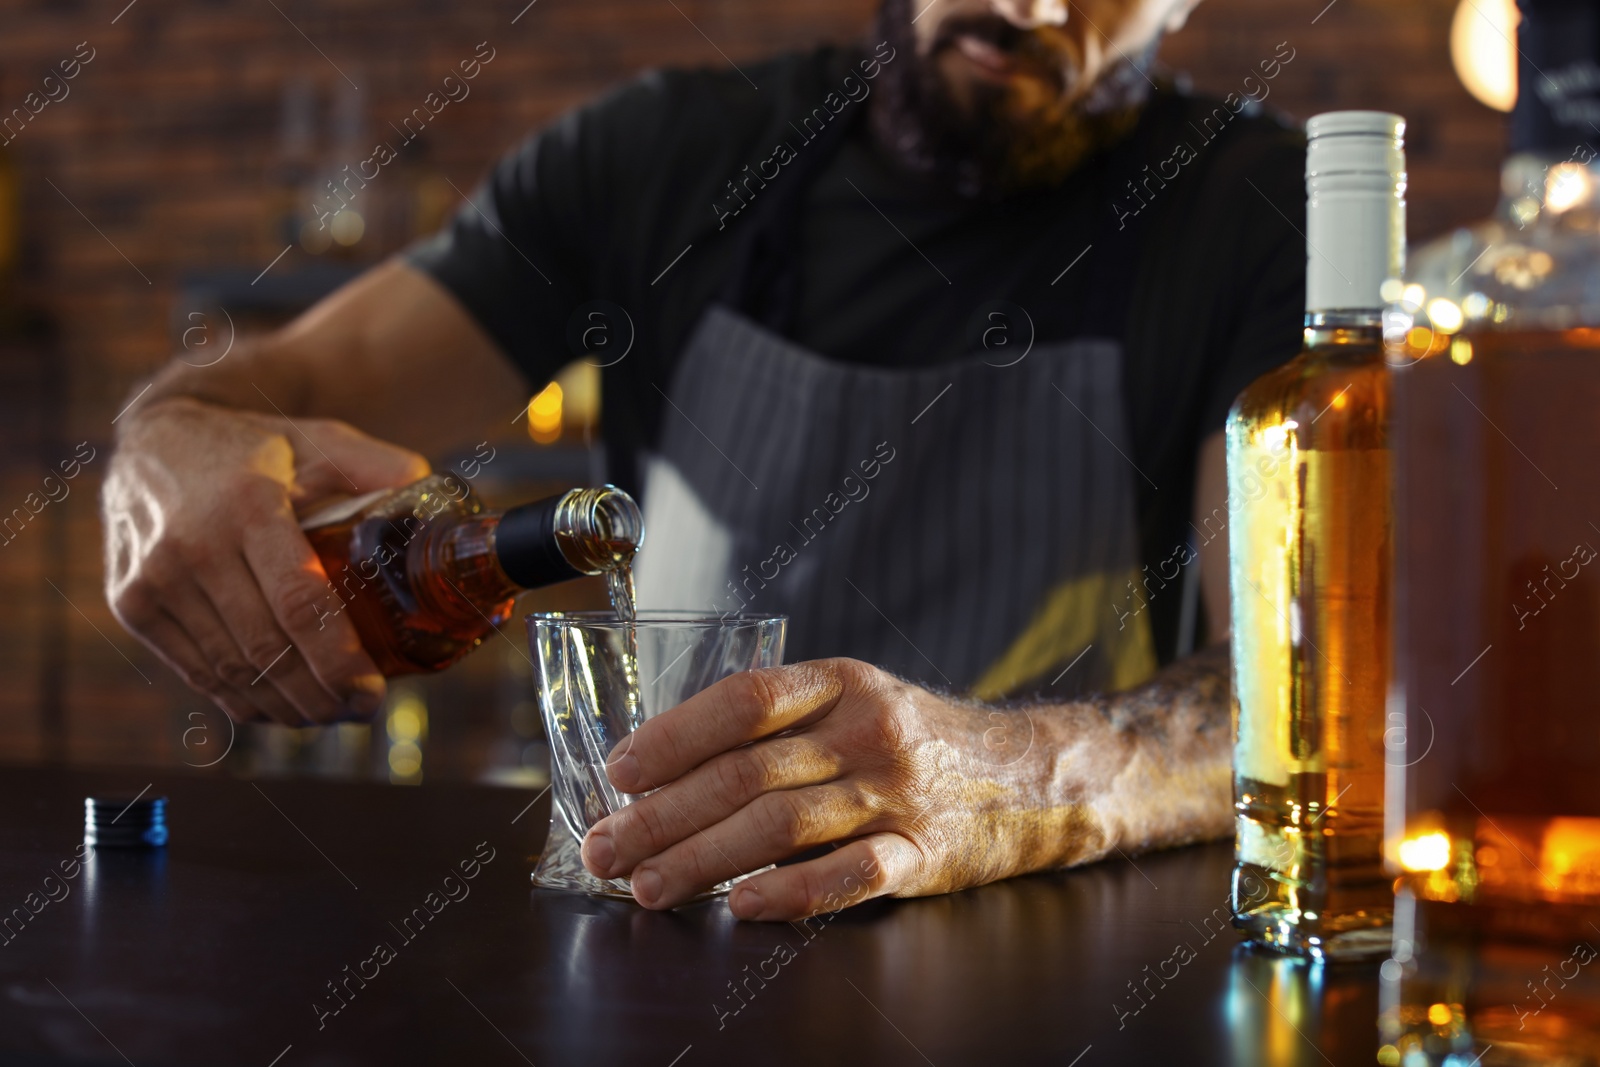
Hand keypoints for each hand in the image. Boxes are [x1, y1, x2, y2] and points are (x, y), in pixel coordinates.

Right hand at [102, 397, 429, 724]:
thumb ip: (381, 471)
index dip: (338, 659)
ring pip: (231, 670)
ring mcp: (154, 580)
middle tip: (362, 709)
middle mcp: (193, 545)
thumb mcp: (320, 438)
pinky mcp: (132, 604)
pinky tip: (282, 706)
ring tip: (330, 713)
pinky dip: (243, 700)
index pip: (300, 603)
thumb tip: (437, 521)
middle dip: (321, 694)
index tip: (372, 691)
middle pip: (267, 649)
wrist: (153, 439)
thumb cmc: (254, 446)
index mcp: (248, 504)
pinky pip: (196, 673)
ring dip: (286, 706)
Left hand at [578, 658, 1090, 919]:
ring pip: (781, 826)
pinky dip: (792, 892)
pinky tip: (741, 906)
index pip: (744, 700)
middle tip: (606, 848)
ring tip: (646, 885)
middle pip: (747, 773)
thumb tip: (667, 766)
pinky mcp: (925, 853)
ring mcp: (898, 793)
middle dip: (663, 816)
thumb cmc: (916, 741)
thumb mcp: (854, 702)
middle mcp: (867, 730)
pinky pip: (851, 874)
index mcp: (841, 683)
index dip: (674, 736)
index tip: (619, 773)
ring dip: (702, 860)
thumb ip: (779, 724)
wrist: (1031, 776)